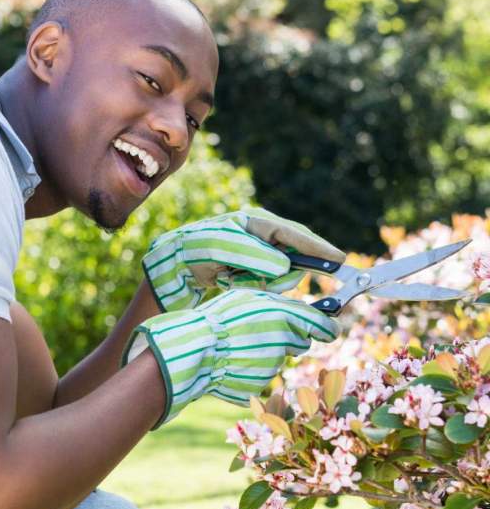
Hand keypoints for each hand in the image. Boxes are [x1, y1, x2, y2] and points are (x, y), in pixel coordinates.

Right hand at [122, 287, 338, 427]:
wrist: (193, 350)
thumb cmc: (218, 318)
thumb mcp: (248, 298)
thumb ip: (279, 305)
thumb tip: (304, 314)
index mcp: (283, 315)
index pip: (323, 325)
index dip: (327, 327)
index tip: (329, 329)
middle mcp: (284, 340)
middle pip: (301, 340)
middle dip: (290, 336)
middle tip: (266, 331)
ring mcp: (273, 364)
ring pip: (282, 356)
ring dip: (270, 351)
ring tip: (242, 343)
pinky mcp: (261, 383)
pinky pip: (264, 374)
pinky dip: (254, 368)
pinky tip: (235, 360)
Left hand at [142, 208, 344, 312]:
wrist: (170, 266)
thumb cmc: (193, 250)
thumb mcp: (222, 248)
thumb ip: (255, 255)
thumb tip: (287, 267)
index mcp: (255, 222)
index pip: (293, 234)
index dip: (317, 248)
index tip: (339, 260)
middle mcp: (259, 235)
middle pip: (292, 255)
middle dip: (286, 271)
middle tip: (268, 280)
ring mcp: (255, 253)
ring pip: (279, 273)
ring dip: (263, 281)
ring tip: (233, 278)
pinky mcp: (249, 270)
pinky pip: (265, 282)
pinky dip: (253, 286)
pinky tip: (231, 282)